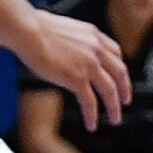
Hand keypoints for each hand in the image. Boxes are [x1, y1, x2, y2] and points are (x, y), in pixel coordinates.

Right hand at [17, 11, 128, 131]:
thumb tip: (60, 48)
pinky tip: (91, 124)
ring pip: (110, 90)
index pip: (115, 52)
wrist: (27, 30)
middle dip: (124, 89)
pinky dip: (92, 115)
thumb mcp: (62, 29)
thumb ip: (69, 41)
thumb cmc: (33, 27)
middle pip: (119, 72)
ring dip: (114, 107)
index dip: (119, 67)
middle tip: (125, 102)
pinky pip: (90, 102)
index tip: (119, 77)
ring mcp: (89, 64)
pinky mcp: (77, 78)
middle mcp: (95, 48)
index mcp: (92, 34)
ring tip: (115, 119)